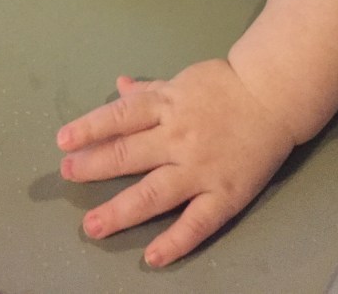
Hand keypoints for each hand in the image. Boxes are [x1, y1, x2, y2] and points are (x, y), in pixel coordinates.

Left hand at [57, 59, 294, 267]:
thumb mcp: (182, 80)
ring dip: (120, 211)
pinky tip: (153, 256)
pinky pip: (197, 222)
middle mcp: (179, 137)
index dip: (90, 128)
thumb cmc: (224, 86)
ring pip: (154, 193)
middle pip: (130, 155)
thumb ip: (150, 90)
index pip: (121, 117)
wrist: (273, 94)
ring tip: (92, 225)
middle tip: (68, 176)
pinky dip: (175, 241)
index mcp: (167, 105)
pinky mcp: (225, 194)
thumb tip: (119, 86)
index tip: (63, 141)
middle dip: (94, 167)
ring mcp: (201, 168)